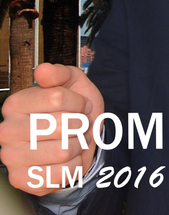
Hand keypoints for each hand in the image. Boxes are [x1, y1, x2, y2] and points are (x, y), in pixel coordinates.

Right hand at [0, 63, 104, 194]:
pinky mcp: (22, 180)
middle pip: (61, 125)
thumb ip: (60, 74)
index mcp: (15, 104)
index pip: (56, 98)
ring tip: (73, 140)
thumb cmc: (74, 112)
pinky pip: (62, 172)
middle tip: (78, 125)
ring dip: (78, 145)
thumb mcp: (73, 84)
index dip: (78, 102)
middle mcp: (7, 131)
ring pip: (63, 150)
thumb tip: (43, 70)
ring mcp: (11, 157)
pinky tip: (68, 159)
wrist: (79, 142)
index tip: (79, 105)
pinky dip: (74, 165)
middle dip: (80, 125)